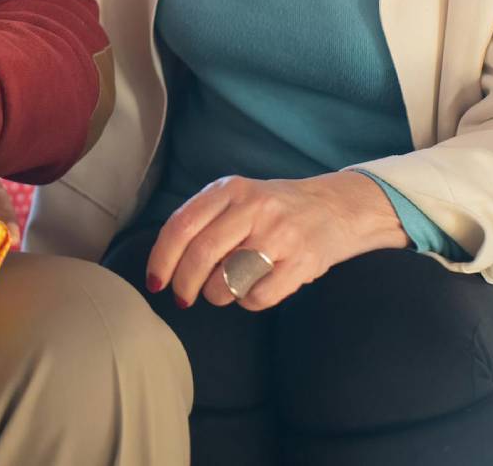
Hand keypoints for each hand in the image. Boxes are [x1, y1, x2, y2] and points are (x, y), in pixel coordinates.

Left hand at [146, 171, 409, 311]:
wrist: (336, 208)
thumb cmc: (274, 209)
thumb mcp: (237, 198)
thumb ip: (203, 219)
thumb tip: (164, 260)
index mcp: (231, 190)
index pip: (181, 226)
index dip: (162, 259)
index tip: (155, 282)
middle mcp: (254, 208)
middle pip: (201, 256)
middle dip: (184, 285)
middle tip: (182, 299)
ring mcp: (281, 235)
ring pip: (228, 280)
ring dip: (217, 295)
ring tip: (224, 289)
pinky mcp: (303, 262)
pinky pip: (258, 297)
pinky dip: (247, 302)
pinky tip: (252, 290)